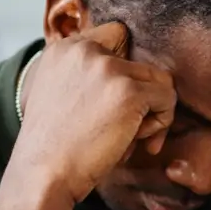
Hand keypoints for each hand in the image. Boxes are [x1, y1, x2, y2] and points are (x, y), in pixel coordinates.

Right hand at [13, 21, 175, 201]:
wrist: (42, 174)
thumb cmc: (53, 149)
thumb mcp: (59, 96)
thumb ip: (85, 77)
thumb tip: (134, 81)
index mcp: (64, 48)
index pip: (117, 35)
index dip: (125, 70)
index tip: (116, 103)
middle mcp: (85, 50)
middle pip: (142, 63)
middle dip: (141, 97)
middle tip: (126, 131)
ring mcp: (108, 69)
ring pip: (159, 80)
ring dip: (152, 111)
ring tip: (131, 139)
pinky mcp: (129, 91)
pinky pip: (168, 98)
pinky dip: (161, 123)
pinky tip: (138, 144)